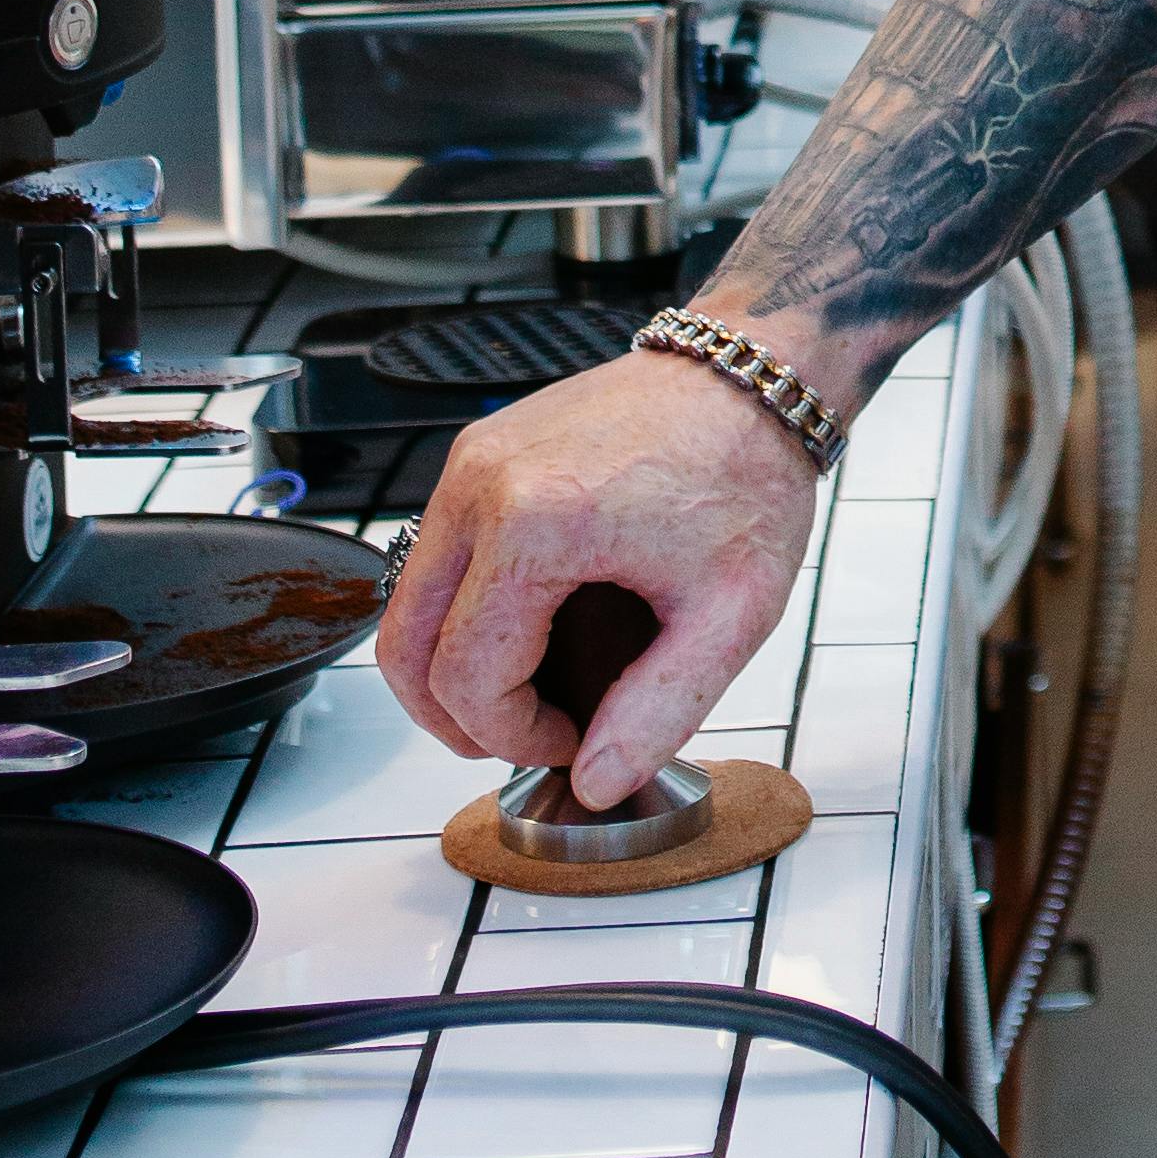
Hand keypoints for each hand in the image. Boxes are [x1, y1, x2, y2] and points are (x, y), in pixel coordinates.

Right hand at [378, 349, 822, 808]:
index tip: (575, 739)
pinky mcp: (479, 450)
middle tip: (527, 735)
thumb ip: (658, 712)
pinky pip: (435, 556)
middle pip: (404, 648)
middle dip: (455, 718)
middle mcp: (483, 484)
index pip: (467, 679)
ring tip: (528, 692)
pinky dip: (459, 611)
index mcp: (536, 524)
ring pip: (407, 604)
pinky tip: (529, 629)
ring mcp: (472, 460)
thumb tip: (594, 781)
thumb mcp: (731, 614)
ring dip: (449, 667)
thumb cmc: (747, 473)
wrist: (752, 375)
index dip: (513, 737)